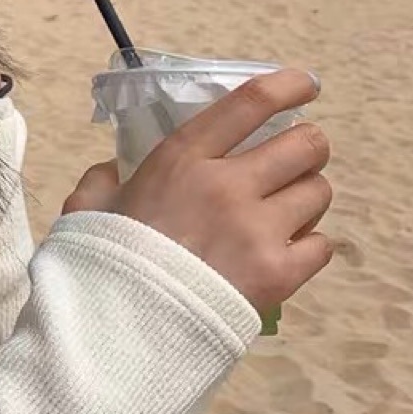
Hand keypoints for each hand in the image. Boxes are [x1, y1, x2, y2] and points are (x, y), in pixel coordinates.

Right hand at [62, 69, 333, 312]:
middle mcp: (229, 184)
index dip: (288, 86)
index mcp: (184, 157)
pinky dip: (310, 244)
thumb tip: (114, 169)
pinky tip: (286, 250)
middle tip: (296, 157)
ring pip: (319, 192)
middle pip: (304, 145)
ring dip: (307, 194)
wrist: (124, 328)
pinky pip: (323, 245)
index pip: (251, 103)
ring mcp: (260, 230)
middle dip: (307, 145)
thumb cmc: (105, 257)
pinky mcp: (280, 275)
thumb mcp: (89, 203)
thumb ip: (104, 178)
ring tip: (287, 207)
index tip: (305, 85)